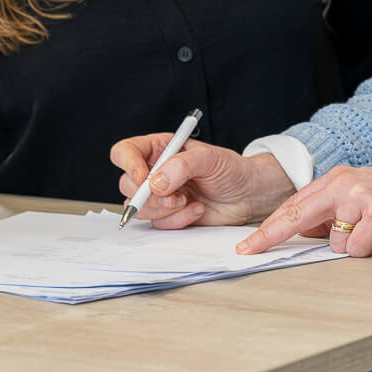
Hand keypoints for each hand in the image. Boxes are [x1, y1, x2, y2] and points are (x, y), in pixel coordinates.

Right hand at [110, 134, 293, 227]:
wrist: (246, 194)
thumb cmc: (230, 169)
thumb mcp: (209, 158)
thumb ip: (182, 166)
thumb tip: (156, 183)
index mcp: (160, 148)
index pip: (125, 152)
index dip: (128, 165)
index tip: (144, 179)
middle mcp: (154, 171)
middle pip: (127, 185)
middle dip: (150, 196)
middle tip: (176, 196)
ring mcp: (159, 195)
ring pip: (139, 208)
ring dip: (164, 209)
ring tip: (189, 201)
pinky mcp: (168, 215)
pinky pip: (157, 224)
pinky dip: (177, 220)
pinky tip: (197, 210)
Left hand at [236, 164, 371, 257]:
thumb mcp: (358, 193)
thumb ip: (332, 208)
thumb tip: (305, 230)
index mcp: (336, 178)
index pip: (294, 204)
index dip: (269, 226)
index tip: (248, 242)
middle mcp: (343, 184)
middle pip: (297, 214)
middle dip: (270, 235)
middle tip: (249, 250)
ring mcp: (360, 198)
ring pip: (333, 240)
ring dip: (350, 245)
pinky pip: (357, 247)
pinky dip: (368, 249)